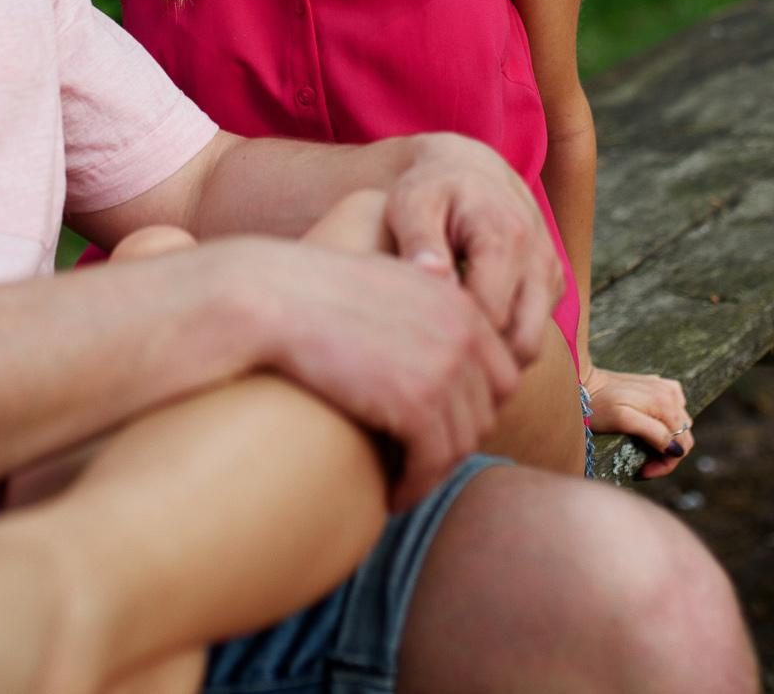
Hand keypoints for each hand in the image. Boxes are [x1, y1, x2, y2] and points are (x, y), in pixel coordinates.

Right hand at [235, 238, 521, 511]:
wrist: (271, 299)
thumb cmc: (310, 290)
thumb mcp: (383, 278)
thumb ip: (422, 295)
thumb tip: (436, 310)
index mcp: (459, 302)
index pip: (502, 375)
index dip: (473, 409)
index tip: (438, 429)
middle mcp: (463, 332)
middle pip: (485, 414)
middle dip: (454, 442)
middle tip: (417, 462)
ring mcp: (445, 368)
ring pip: (461, 445)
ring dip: (431, 472)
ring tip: (400, 483)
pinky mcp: (416, 403)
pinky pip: (432, 463)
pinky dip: (413, 486)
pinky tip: (389, 495)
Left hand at [381, 134, 561, 368]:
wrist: (471, 169)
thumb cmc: (432, 189)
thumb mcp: (412, 204)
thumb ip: (420, 242)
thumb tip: (433, 278)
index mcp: (506, 237)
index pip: (490, 318)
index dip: (453, 339)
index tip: (417, 340)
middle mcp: (540, 258)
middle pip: (521, 343)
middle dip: (479, 359)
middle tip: (432, 356)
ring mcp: (551, 274)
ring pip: (532, 345)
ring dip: (494, 355)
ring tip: (447, 345)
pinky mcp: (553, 284)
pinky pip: (534, 332)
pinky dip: (504, 341)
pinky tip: (466, 329)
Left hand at [582, 362, 692, 479]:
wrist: (582, 382)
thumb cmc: (598, 406)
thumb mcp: (623, 421)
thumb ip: (652, 432)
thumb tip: (676, 448)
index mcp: (665, 404)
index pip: (682, 445)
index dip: (665, 464)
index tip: (642, 470)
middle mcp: (671, 394)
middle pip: (684, 436)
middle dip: (666, 456)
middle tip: (643, 465)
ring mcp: (666, 388)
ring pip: (681, 425)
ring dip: (667, 441)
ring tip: (644, 449)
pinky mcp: (659, 385)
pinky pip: (675, 409)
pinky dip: (667, 423)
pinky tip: (650, 428)